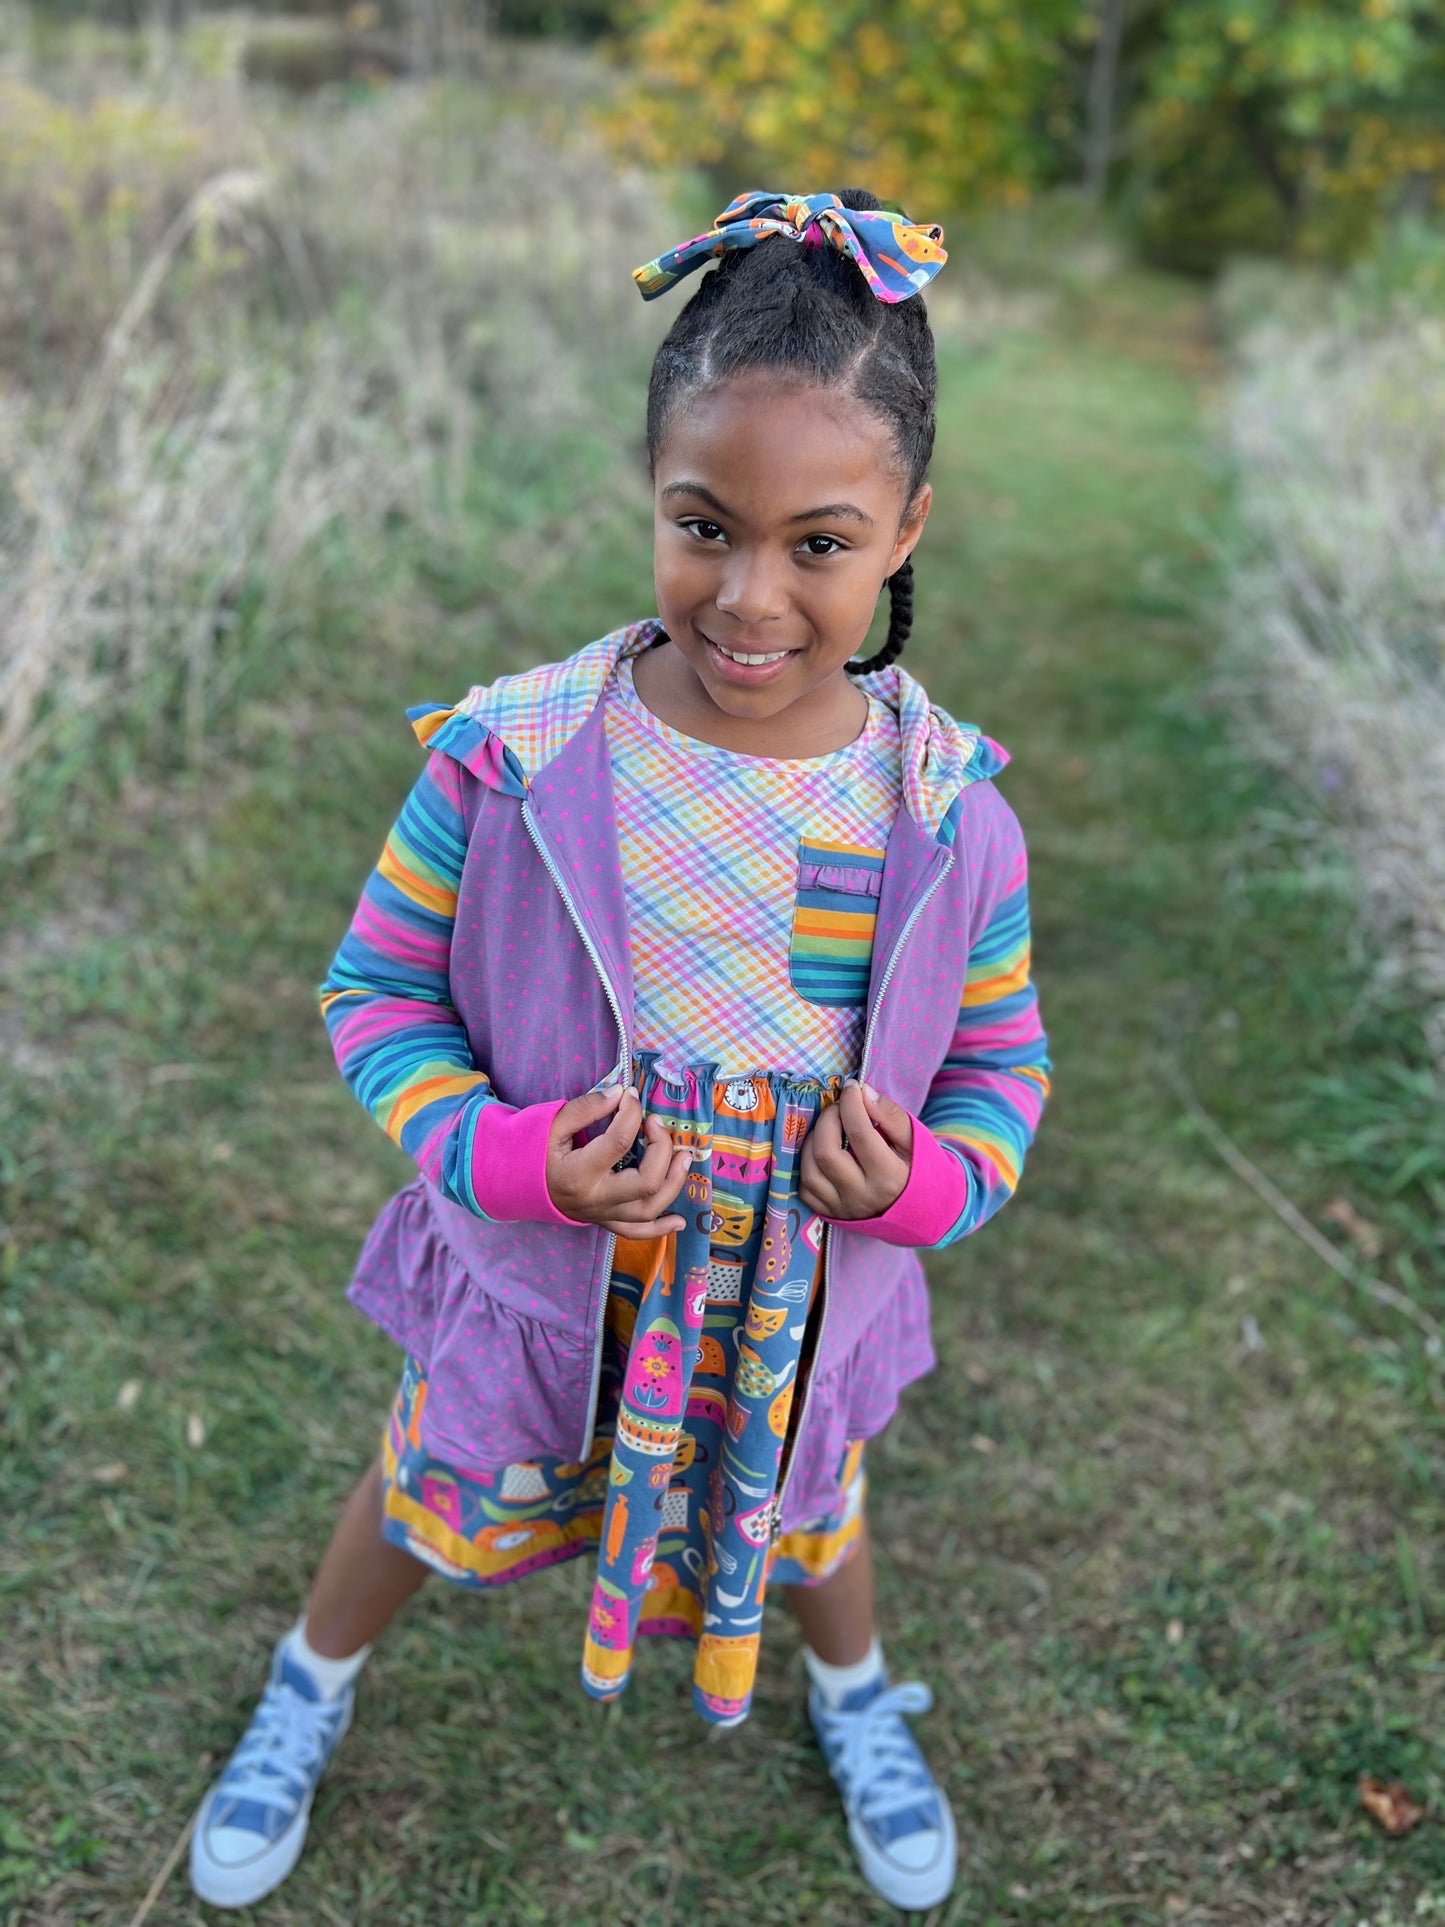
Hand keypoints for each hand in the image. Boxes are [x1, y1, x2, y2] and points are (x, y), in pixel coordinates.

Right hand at [546, 1085, 691, 1238]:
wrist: (513, 1185)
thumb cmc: (531, 1152)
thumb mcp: (551, 1124)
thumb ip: (586, 1108)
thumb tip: (620, 1095)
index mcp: (578, 1173)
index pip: (619, 1141)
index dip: (632, 1113)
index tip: (631, 1096)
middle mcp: (595, 1199)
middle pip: (646, 1181)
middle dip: (661, 1149)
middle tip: (656, 1123)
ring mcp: (601, 1214)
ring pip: (649, 1209)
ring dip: (674, 1183)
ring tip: (684, 1158)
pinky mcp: (603, 1221)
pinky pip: (636, 1232)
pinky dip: (660, 1228)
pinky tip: (679, 1221)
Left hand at [799, 1080, 913, 1221]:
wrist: (918, 1208)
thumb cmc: (916, 1169)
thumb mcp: (914, 1140)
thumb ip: (890, 1115)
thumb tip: (862, 1092)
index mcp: (890, 1178)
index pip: (860, 1134)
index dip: (851, 1104)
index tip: (852, 1088)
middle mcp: (863, 1197)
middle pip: (827, 1153)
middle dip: (827, 1120)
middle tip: (838, 1107)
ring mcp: (843, 1209)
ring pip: (810, 1172)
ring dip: (813, 1141)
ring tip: (829, 1128)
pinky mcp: (830, 1214)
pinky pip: (805, 1189)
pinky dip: (808, 1165)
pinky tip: (821, 1152)